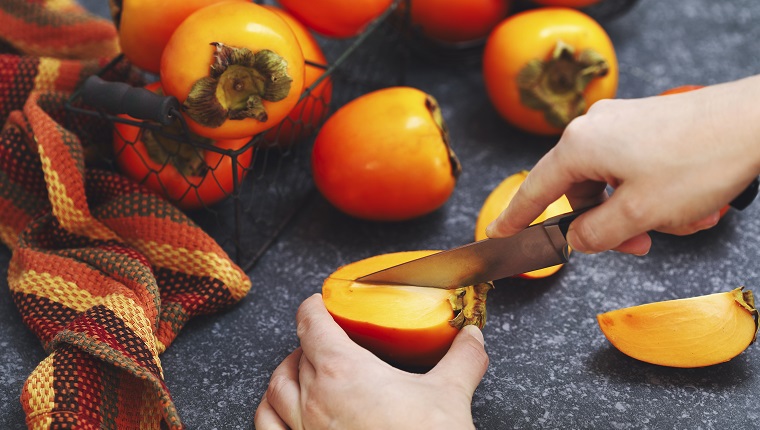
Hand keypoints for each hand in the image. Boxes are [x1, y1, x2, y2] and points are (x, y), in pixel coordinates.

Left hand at [254, 293, 488, 429]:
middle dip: (310, 343)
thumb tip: (472, 337)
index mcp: (343, 372)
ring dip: (286, 374)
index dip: (314, 307)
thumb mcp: (450, 396)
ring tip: (300, 370)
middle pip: (297, 356)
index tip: (321, 303)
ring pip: (275, 390)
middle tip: (327, 340)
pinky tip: (281, 411)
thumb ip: (462, 359)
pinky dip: (270, 412)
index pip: (312, 324)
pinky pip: (267, 427)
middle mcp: (314, 400)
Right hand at [487, 75, 759, 254]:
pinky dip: (654, 193)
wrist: (754, 122)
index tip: (498, 236)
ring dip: (639, 212)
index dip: (516, 219)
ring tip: (678, 222)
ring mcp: (621, 123)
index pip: (535, 190)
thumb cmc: (697, 162)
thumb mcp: (638, 213)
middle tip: (638, 245)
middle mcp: (593, 128)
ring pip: (612, 184)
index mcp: (579, 146)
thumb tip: (575, 240)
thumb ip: (595, 235)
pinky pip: (635, 169)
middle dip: (608, 225)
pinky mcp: (646, 123)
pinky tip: (687, 204)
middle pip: (580, 192)